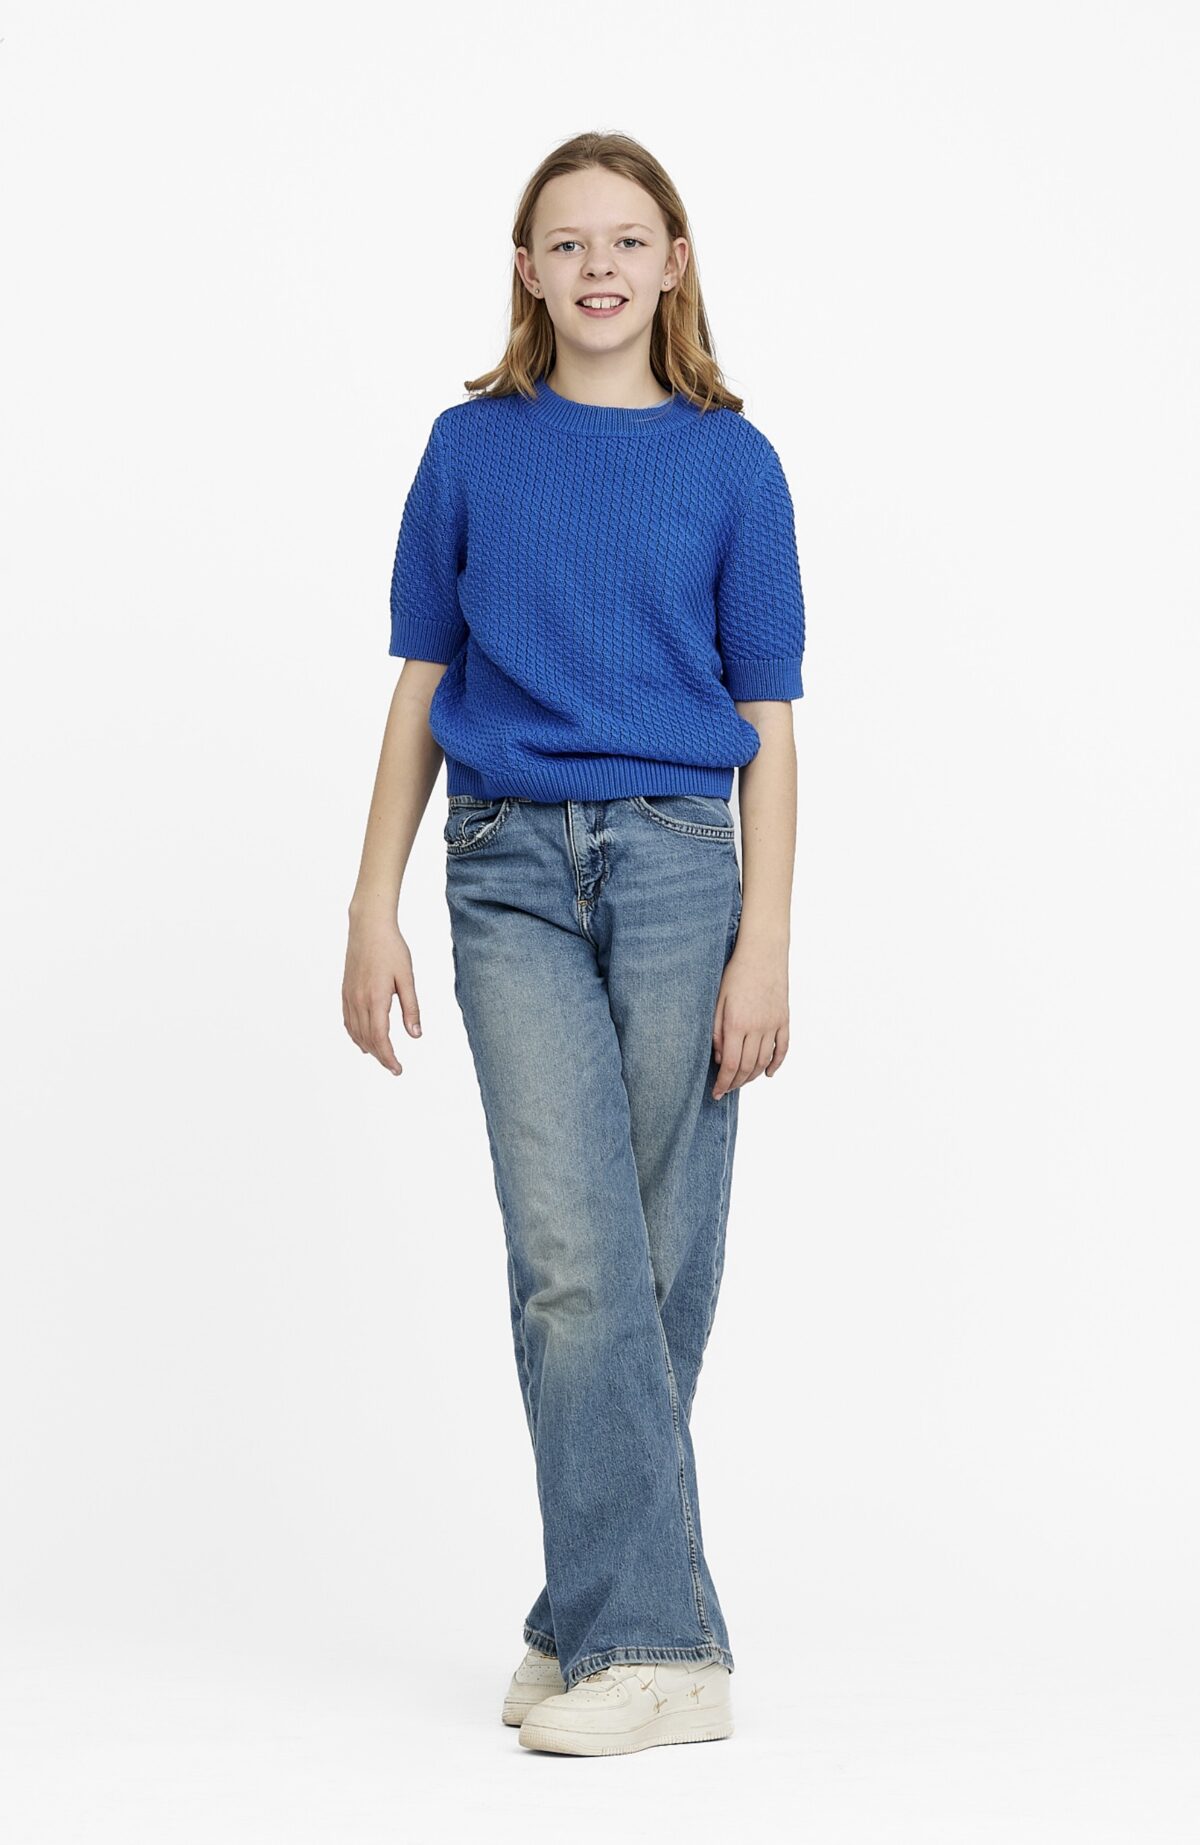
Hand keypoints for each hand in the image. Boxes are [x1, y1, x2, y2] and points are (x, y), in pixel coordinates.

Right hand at [342, 911, 421, 1074]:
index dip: (388, 1057)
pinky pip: (348, 1020)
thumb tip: (415, 1035)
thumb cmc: (391, 949)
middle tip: (394, 1067)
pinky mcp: (346, 991)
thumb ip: (411, 1008)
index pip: (380, 1038)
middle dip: (380, 1056)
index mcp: (375, 999)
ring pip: (355, 1032)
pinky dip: (355, 1035)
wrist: (368, 927)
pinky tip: (363, 1041)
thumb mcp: (407, 978)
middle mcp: (358, 1001)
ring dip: (368, 1048)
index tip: (397, 1069)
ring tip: (382, 1056)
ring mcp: (349, 996)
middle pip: (367, 1039)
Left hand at [711, 941, 788, 1097]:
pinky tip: (768, 1073)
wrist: (763, 953)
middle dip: (735, 1083)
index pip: (729, 1064)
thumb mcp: (717, 1001)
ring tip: (741, 1082)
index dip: (723, 1083)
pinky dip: (776, 1064)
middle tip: (726, 1090)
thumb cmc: (735, 974)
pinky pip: (783, 1048)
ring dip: (752, 1076)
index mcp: (736, 1024)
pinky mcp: (784, 1019)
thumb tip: (718, 1057)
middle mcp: (756, 1028)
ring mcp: (773, 1025)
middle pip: (746, 1067)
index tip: (716, 1093)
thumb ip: (715, 1031)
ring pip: (763, 1061)